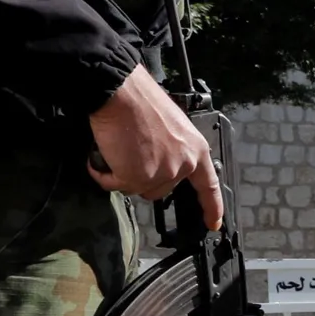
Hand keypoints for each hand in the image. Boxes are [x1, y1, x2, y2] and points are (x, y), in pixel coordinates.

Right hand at [87, 65, 219, 227]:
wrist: (121, 92)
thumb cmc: (142, 101)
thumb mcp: (172, 127)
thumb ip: (173, 150)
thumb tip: (158, 162)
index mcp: (196, 150)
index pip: (209, 185)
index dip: (212, 207)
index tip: (213, 223)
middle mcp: (183, 165)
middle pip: (160, 189)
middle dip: (141, 175)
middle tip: (131, 149)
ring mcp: (161, 174)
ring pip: (135, 187)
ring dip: (121, 172)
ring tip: (117, 147)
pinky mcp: (136, 178)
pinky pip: (113, 184)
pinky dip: (102, 172)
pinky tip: (101, 155)